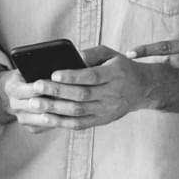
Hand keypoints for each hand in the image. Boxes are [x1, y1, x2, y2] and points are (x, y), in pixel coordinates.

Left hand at [10, 46, 152, 129]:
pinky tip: (45, 117)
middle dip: (57, 91)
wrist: (142, 89)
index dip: (72, 76)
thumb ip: (92, 53)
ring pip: (78, 112)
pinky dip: (62, 122)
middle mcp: (112, 94)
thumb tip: (72, 55)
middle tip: (36, 87)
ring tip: (35, 103)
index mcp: (115, 74)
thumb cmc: (120, 68)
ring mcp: (107, 110)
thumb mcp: (111, 54)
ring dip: (55, 109)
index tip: (54, 73)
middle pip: (81, 95)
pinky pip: (80, 124)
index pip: (91, 76)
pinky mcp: (102, 120)